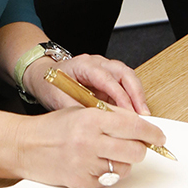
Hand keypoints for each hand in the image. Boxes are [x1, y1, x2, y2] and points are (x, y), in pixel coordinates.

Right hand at [13, 104, 165, 187]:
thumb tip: (139, 125)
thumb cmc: (53, 127)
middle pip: (135, 151)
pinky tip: (97, 164)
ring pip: (124, 169)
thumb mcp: (81, 111)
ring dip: (123, 162)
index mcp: (91, 118)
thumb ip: (110, 116)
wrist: (25, 145)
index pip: (134, 127)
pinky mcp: (81, 181)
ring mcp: (85, 163)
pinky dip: (107, 174)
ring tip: (110, 154)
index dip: (152, 133)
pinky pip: (108, 181)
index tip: (159, 137)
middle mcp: (89, 141)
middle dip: (139, 149)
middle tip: (136, 146)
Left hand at [21, 52, 150, 114]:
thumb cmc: (50, 84)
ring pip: (128, 76)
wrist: (44, 76)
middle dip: (135, 93)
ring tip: (143, 116)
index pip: (106, 77)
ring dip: (138, 95)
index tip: (127, 112)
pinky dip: (133, 98)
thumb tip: (93, 123)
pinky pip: (125, 85)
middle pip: (123, 72)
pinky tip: (135, 114)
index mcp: (83, 65)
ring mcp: (105, 68)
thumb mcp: (57, 98)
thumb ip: (75, 109)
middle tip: (142, 114)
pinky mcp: (109, 79)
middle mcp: (98, 63)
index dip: (118, 95)